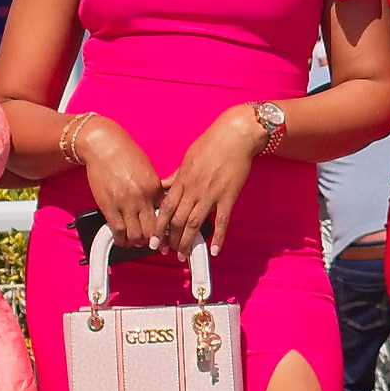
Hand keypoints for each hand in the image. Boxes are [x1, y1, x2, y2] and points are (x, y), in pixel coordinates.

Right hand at [77, 118, 163, 247]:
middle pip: (153, 231)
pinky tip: (121, 239)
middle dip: (152, 240)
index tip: (164, 236)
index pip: (165, 217)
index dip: (166, 230)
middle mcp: (142, 197)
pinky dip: (121, 239)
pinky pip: (118, 230)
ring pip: (136, 235)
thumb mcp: (148, 171)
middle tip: (150, 243)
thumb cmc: (126, 154)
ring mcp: (125, 203)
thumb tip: (159, 207)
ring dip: (136, 242)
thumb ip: (154, 190)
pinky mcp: (108, 206)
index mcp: (155, 188)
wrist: (103, 145)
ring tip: (134, 241)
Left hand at [154, 107, 261, 256]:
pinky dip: (218, 237)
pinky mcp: (228, 197)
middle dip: (171, 239)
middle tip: (167, 252)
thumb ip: (176, 176)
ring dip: (187, 241)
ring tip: (183, 255)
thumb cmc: (212, 143)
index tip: (154, 240)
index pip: (166, 208)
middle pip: (177, 219)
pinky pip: (222, 221)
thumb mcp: (188, 157)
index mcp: (183, 180)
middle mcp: (194, 189)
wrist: (235, 135)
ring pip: (194, 223)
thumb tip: (162, 186)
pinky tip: (214, 250)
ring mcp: (211, 194)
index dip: (158, 227)